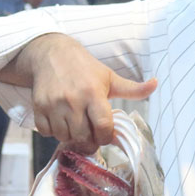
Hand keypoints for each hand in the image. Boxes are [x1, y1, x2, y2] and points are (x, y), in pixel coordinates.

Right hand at [28, 36, 156, 153]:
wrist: (51, 54)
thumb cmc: (85, 68)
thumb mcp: (110, 77)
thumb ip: (132, 88)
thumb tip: (156, 84)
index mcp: (94, 93)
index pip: (103, 128)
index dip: (106, 137)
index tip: (105, 134)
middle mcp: (73, 100)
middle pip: (83, 137)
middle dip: (89, 141)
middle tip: (90, 134)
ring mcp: (54, 104)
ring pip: (63, 137)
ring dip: (70, 137)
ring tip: (75, 125)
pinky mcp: (38, 107)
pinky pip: (45, 132)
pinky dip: (52, 132)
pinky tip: (59, 121)